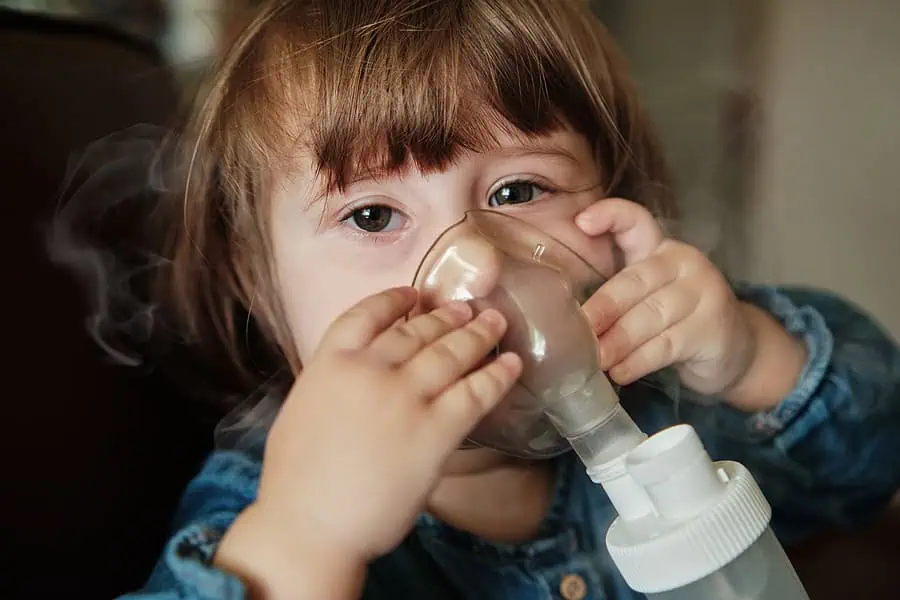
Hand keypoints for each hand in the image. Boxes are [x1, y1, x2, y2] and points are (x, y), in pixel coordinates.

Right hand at [253, 287, 520, 563]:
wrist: (308, 526)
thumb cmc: (295, 480)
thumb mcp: (302, 409)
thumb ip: (333, 382)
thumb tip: (357, 373)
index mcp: (330, 363)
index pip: (366, 314)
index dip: (394, 299)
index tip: (414, 294)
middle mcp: (370, 369)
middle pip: (417, 330)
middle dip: (446, 316)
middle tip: (468, 309)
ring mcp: (405, 397)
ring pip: (450, 353)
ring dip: (477, 334)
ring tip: (494, 323)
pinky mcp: (435, 431)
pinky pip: (475, 393)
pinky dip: (496, 375)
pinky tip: (512, 365)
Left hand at [576, 199, 756, 395]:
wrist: (737, 348)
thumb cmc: (678, 320)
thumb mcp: (649, 297)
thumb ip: (616, 297)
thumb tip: (569, 320)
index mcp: (660, 249)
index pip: (636, 222)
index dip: (610, 216)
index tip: (581, 222)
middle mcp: (683, 263)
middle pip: (635, 281)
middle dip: (603, 308)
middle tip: (579, 331)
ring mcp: (703, 293)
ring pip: (650, 316)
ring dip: (618, 341)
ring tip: (596, 359)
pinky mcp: (712, 328)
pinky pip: (667, 345)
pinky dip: (639, 361)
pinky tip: (620, 372)